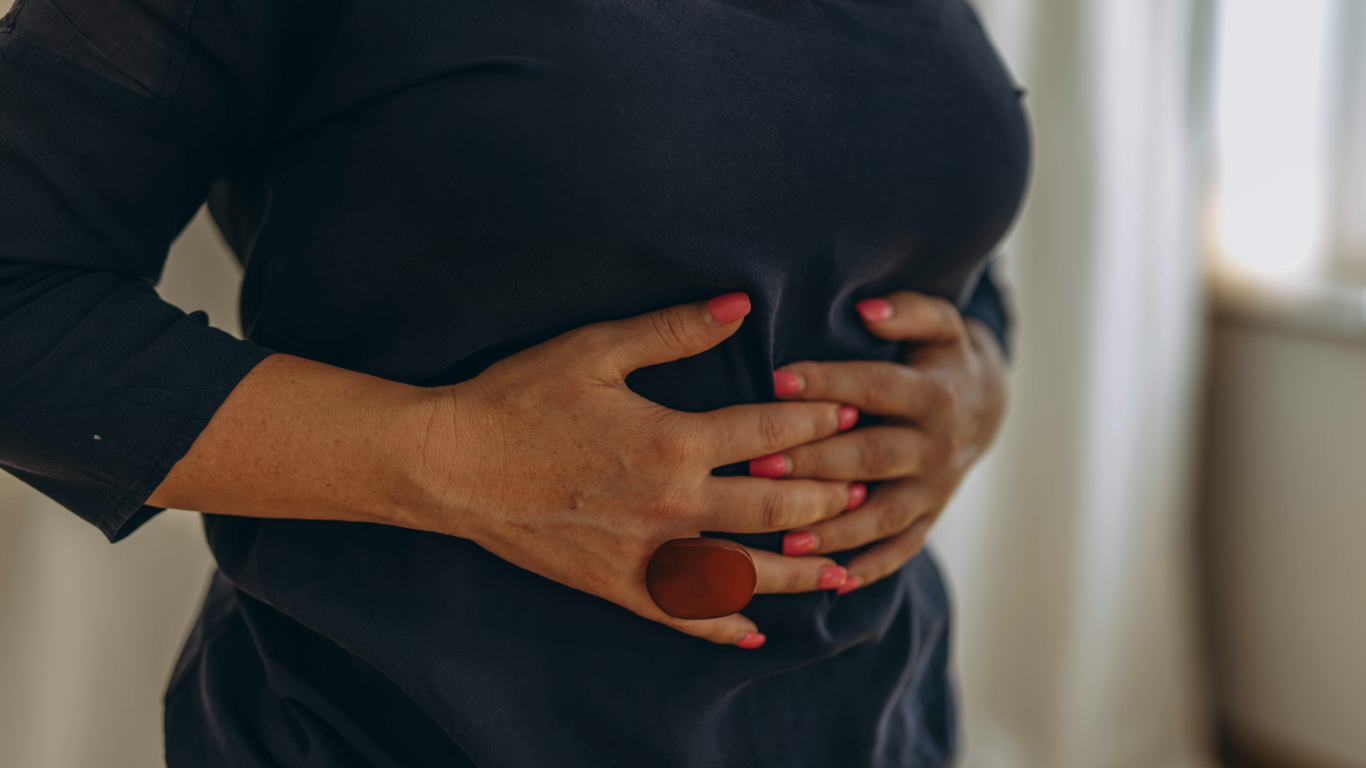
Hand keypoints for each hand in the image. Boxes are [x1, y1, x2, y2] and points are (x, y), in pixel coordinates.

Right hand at [419, 294, 863, 647]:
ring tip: (840, 568)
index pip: (767, 429)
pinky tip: (756, 629)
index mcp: (673, 440)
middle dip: (825, 497)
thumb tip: (740, 303)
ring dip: (797, 570)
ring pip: (743, 570)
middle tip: (864, 492)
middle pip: (773, 506)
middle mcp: (672, 504)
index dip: (814, 419)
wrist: (450, 464)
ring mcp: (646, 552)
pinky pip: (683, 612)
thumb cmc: (518, 398)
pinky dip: (724, 624)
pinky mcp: (617, 584)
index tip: (847, 415)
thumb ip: (674, 330)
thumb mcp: (596, 350)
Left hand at [760, 291, 1007, 592]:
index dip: (827, 382)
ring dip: (834, 530)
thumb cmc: (941, 357)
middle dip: (815, 463)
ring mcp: (934, 489)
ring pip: (881, 515)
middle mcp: (936, 446)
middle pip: (870, 456)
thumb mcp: (941, 323)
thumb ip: (908, 312)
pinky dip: (868, 568)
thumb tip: (867, 308)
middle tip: (760, 465)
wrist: (989, 405)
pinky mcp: (930, 518)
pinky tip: (828, 582)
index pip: (875, 388)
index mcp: (934, 394)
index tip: (776, 378)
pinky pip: (900, 549)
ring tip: (784, 541)